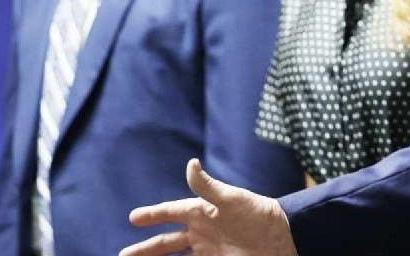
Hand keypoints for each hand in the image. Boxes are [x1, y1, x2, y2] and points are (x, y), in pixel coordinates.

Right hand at [119, 158, 296, 255]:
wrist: (286, 238)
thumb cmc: (261, 215)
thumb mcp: (233, 199)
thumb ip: (208, 186)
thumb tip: (190, 163)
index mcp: (204, 212)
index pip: (172, 212)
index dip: (153, 214)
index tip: (133, 217)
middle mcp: (203, 231)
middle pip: (167, 242)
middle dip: (146, 249)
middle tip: (123, 255)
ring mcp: (209, 249)